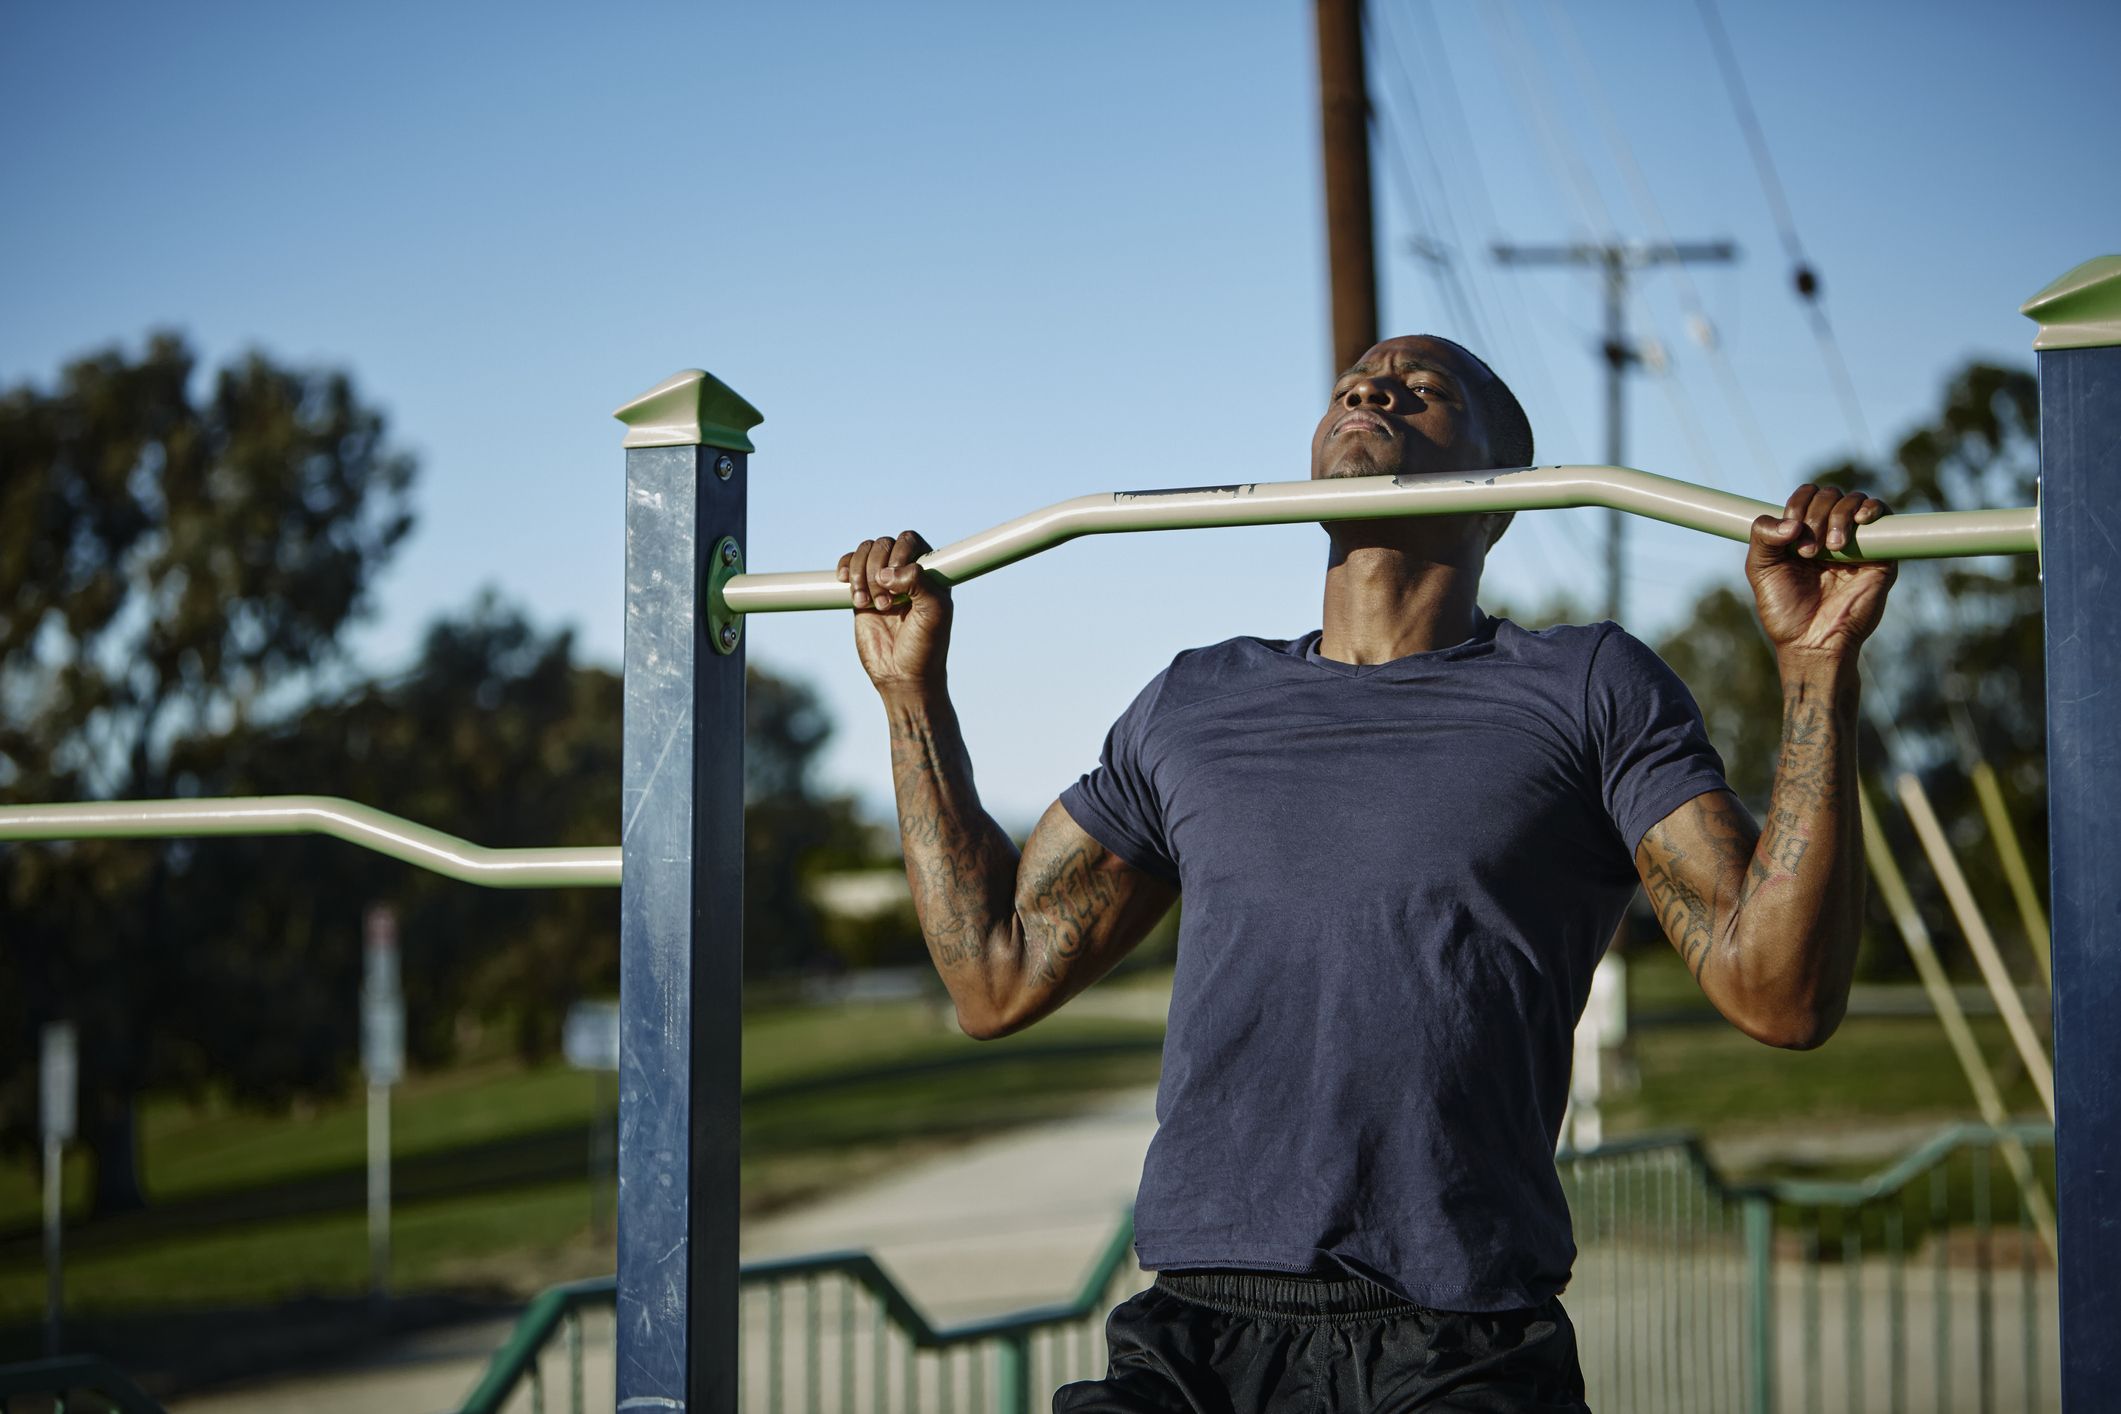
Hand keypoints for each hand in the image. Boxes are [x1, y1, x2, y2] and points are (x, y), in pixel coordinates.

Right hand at [837, 531, 951, 693]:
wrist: (901, 675)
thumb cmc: (925, 645)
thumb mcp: (933, 613)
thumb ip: (919, 582)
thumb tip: (888, 571)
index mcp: (928, 571)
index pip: (909, 540)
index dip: (899, 553)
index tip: (897, 580)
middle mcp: (905, 572)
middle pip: (884, 544)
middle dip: (878, 570)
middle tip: (885, 604)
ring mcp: (882, 581)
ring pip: (864, 552)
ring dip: (861, 574)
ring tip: (867, 603)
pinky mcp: (861, 592)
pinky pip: (849, 565)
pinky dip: (845, 568)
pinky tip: (845, 582)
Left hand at [1746, 484, 1896, 661]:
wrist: (1812, 641)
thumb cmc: (1785, 609)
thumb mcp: (1761, 569)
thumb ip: (1763, 537)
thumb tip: (1790, 522)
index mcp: (1803, 532)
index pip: (1807, 495)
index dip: (1798, 503)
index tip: (1790, 529)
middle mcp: (1830, 533)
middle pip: (1830, 495)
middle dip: (1816, 515)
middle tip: (1808, 550)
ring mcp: (1856, 542)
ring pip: (1855, 501)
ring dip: (1839, 516)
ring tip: (1831, 548)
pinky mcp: (1881, 556)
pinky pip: (1885, 517)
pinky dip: (1873, 508)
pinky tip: (1861, 519)